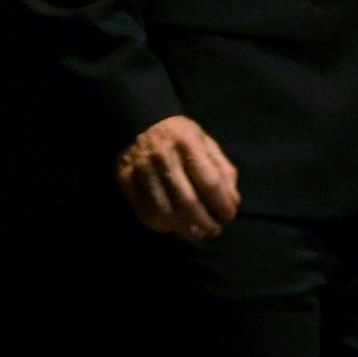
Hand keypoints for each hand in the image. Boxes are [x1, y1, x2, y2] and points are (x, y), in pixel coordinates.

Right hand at [115, 115, 240, 239]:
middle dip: (204, 222)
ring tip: (197, 233)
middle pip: (187, 201)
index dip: (222, 204)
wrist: (140, 123)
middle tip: (214, 231)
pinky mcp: (125, 180)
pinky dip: (160, 225)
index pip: (209, 182)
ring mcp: (141, 169)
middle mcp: (163, 156)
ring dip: (184, 229)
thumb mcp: (207, 144)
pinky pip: (143, 211)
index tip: (229, 216)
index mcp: (189, 143)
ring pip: (164, 211)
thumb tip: (232, 202)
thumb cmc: (182, 138)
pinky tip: (173, 226)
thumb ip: (222, 170)